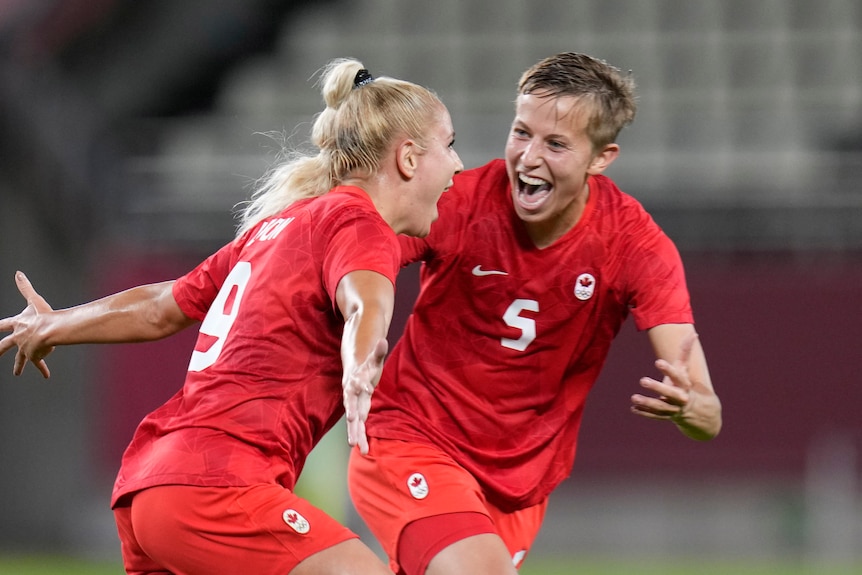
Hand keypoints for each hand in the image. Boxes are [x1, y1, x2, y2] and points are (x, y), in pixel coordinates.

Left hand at [0, 272, 54, 377]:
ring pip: (20, 359)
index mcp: (18, 324)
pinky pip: (39, 363)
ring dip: (18, 366)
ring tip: (17, 373)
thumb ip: (25, 287)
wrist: (49, 331)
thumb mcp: (34, 300)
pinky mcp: (34, 356)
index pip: (3, 324)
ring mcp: (25, 348)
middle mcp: (18, 337)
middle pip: (5, 345)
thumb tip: (18, 273)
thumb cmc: (43, 315)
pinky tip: (45, 375)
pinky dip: (42, 369)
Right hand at [343, 338, 387, 454]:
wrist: (353, 370)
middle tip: (354, 426)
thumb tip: (383, 340)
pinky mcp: (357, 412)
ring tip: (358, 447)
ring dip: (355, 433)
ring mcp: (353, 404)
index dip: (361, 386)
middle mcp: (351, 394)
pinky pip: (358, 426)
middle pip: (351, 406)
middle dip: (352, 417)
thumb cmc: (365, 364)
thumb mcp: (373, 358)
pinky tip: (364, 450)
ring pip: (353, 421)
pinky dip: (360, 437)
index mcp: (355, 380)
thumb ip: (378, 351)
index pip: (358, 384)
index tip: (367, 389)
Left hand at [630, 332, 697, 422]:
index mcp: (685, 385)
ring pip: (660, 407)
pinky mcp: (665, 416)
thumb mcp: (684, 369)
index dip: (669, 369)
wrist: (694, 410)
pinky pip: (654, 416)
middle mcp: (680, 398)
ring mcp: (673, 409)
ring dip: (647, 402)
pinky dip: (644, 412)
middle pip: (669, 393)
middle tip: (642, 380)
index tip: (657, 361)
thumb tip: (693, 333)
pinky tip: (633, 408)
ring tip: (633, 397)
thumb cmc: (684, 384)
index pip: (678, 376)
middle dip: (657, 387)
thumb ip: (685, 352)